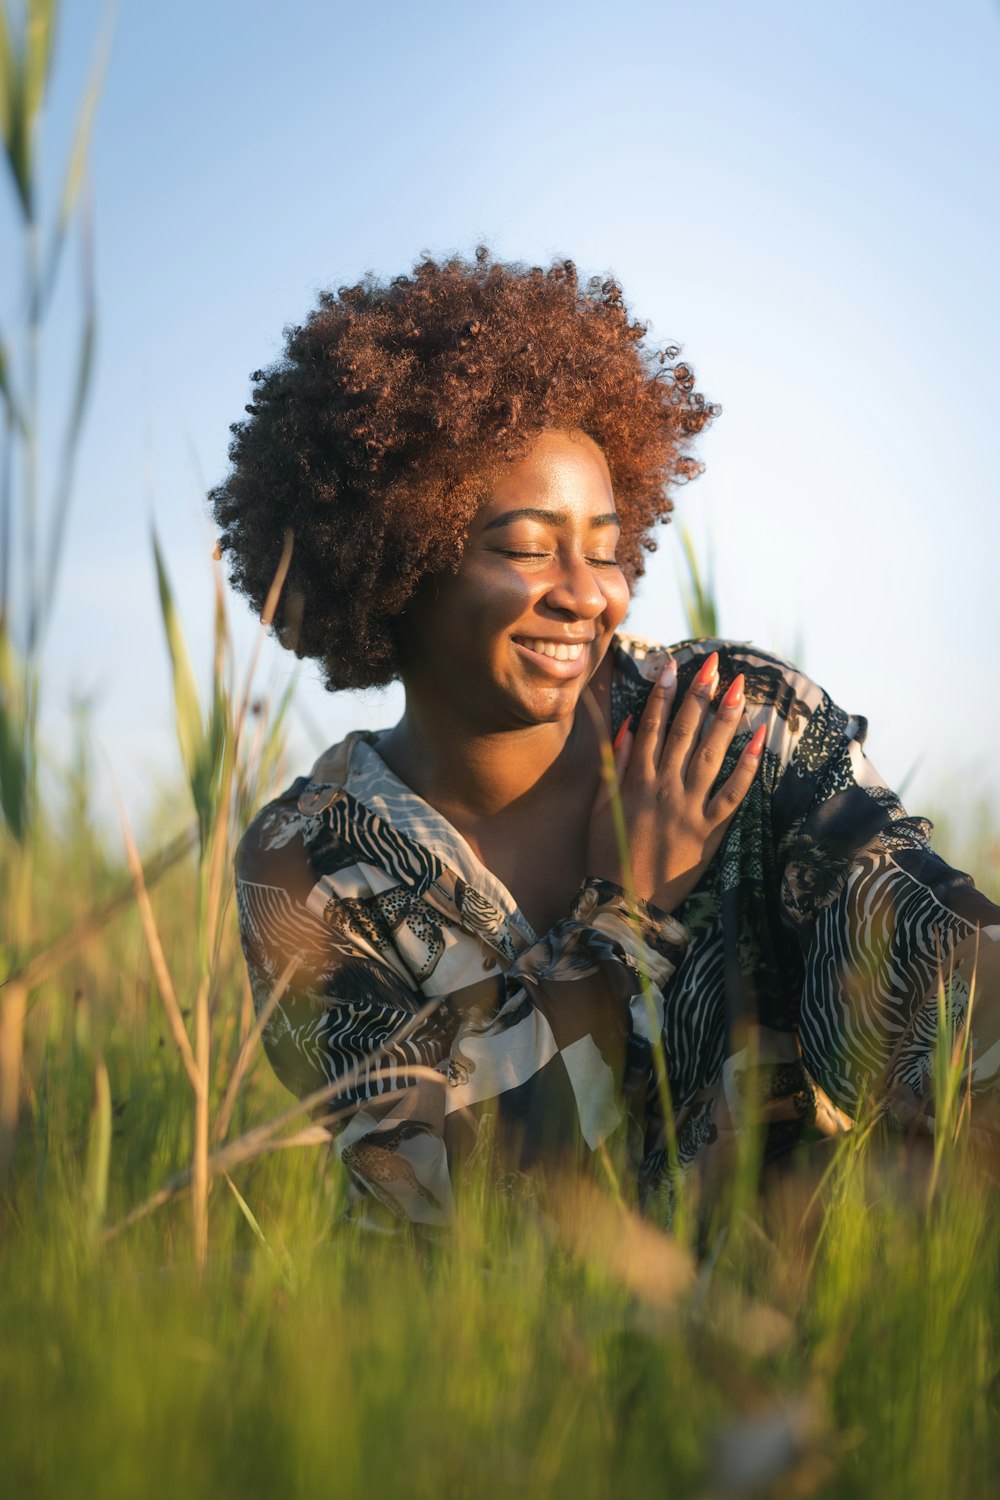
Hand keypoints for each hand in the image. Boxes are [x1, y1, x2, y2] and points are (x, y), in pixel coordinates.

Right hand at [587, 651, 765, 913]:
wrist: (623, 900)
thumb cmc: (607, 854)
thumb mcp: (601, 806)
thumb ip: (614, 764)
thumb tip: (627, 724)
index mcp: (635, 779)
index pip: (651, 725)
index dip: (664, 694)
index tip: (675, 666)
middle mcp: (663, 786)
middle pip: (684, 731)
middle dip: (700, 694)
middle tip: (715, 664)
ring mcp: (688, 807)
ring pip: (710, 753)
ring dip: (725, 717)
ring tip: (739, 687)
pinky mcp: (708, 831)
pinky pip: (732, 794)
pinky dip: (746, 766)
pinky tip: (758, 739)